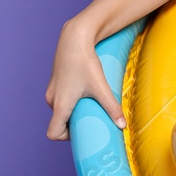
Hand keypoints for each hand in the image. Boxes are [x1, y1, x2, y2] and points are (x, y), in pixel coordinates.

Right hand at [45, 20, 125, 139]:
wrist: (74, 38)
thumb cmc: (86, 63)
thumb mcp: (101, 87)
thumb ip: (112, 107)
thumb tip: (123, 125)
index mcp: (61, 104)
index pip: (53, 133)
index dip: (65, 137)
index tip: (80, 130)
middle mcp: (52, 98)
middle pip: (58, 121)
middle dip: (72, 123)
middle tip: (89, 117)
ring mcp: (51, 89)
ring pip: (58, 109)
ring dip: (70, 110)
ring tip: (87, 102)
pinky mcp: (54, 80)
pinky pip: (58, 97)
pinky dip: (68, 99)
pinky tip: (82, 90)